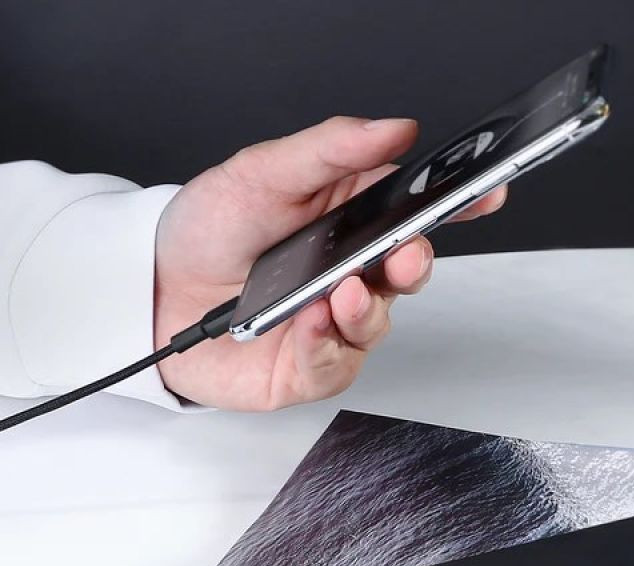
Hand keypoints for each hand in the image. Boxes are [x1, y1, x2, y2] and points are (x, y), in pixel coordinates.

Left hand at [153, 116, 505, 409]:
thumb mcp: (260, 174)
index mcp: (344, 222)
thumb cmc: (204, 231)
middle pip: (404, 275)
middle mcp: (344, 274)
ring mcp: (327, 325)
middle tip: (405, 254)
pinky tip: (307, 323)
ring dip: (364, 309)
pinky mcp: (304, 368)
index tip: (483, 196)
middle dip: (413, 265)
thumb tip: (395, 129)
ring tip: (340, 291)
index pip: (411, 214)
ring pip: (375, 325)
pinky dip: (323, 345)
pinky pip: (333, 365)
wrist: (149, 288)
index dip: (453, 208)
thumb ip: (328, 150)